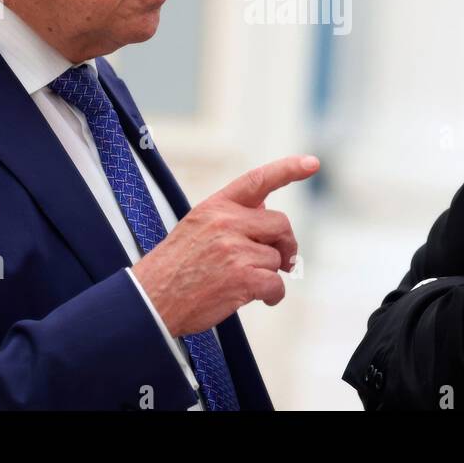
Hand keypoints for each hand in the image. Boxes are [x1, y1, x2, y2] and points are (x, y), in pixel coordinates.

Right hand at [131, 154, 319, 336]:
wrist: (150, 299)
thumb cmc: (175, 266)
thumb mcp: (197, 226)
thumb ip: (231, 216)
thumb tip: (266, 208)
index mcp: (216, 206)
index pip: (257, 180)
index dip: (288, 169)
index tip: (312, 163)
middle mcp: (227, 223)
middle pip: (280, 224)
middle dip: (286, 244)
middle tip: (284, 260)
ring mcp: (235, 250)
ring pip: (277, 259)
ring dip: (270, 274)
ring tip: (246, 282)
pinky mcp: (242, 278)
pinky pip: (276, 284)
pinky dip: (273, 295)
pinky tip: (260, 298)